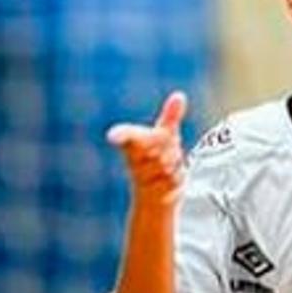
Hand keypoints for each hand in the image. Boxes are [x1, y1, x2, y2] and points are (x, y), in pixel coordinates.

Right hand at [106, 91, 188, 208]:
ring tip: (170, 167)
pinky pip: (171, 184)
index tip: (112, 136)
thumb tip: (179, 95)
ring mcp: (143, 180)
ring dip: (174, 165)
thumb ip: (170, 117)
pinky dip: (176, 182)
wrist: (155, 196)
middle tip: (169, 152)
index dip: (121, 134)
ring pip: (166, 166)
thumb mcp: (166, 136)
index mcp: (133, 145)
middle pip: (156, 149)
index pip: (127, 136)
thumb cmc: (158, 158)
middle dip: (168, 147)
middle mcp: (135, 161)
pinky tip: (173, 183)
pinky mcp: (153, 195)